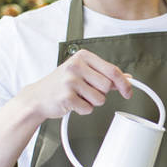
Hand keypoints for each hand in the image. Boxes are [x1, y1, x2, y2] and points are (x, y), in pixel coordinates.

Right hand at [17, 49, 131, 121]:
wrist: (38, 97)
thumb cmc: (62, 84)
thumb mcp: (83, 73)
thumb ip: (105, 74)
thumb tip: (128, 78)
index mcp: (83, 57)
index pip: (112, 70)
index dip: (124, 83)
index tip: (128, 92)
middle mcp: (76, 66)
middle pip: (107, 85)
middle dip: (101, 93)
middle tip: (87, 91)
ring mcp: (70, 81)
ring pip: (100, 99)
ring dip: (92, 102)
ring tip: (78, 96)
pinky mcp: (66, 97)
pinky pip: (88, 108)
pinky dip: (83, 109)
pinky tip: (72, 103)